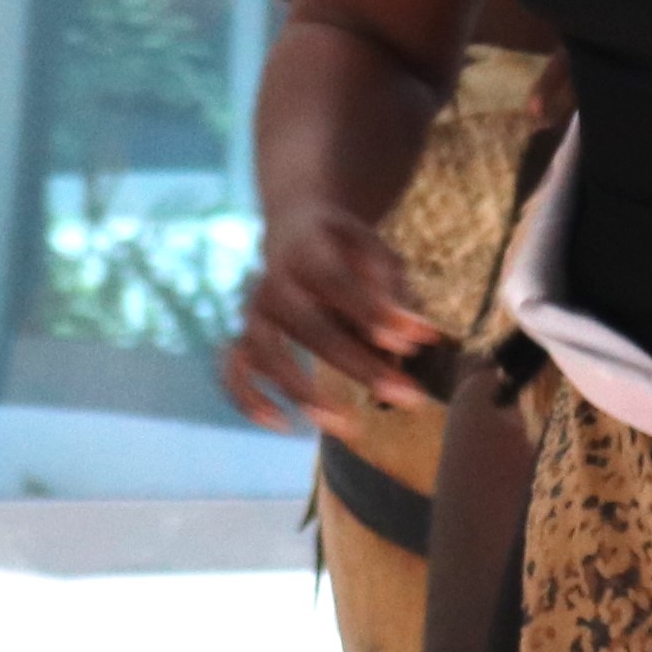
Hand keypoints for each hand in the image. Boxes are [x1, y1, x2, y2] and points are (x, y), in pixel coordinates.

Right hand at [221, 208, 440, 430]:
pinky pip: (233, 371)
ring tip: (347, 424)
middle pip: (307, 325)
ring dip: (302, 391)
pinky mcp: (244, 337)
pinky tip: (283, 424)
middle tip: (403, 395)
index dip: (369, 311)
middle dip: (356, 364)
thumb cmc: (346, 248)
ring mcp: (253, 311)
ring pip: (266, 353)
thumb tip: (418, 337)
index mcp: (306, 250)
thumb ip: (392, 290)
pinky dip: (248, 399)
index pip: (335, 281)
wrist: (293, 227)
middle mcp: (273, 281)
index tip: (409, 345)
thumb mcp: (374, 250)